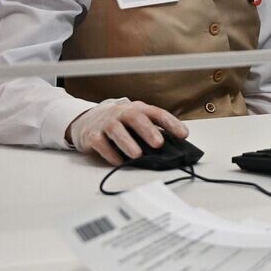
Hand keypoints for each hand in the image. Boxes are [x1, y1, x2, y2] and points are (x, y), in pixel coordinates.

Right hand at [67, 100, 188, 165]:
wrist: (87, 119)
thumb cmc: (120, 122)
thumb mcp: (137, 121)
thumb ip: (153, 131)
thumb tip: (174, 147)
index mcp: (138, 109)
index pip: (157, 113)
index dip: (171, 123)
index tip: (183, 135)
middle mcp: (122, 113)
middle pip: (135, 117)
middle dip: (148, 131)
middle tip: (158, 144)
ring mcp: (106, 123)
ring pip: (116, 130)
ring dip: (128, 143)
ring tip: (137, 155)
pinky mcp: (92, 134)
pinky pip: (100, 143)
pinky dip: (110, 153)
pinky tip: (119, 161)